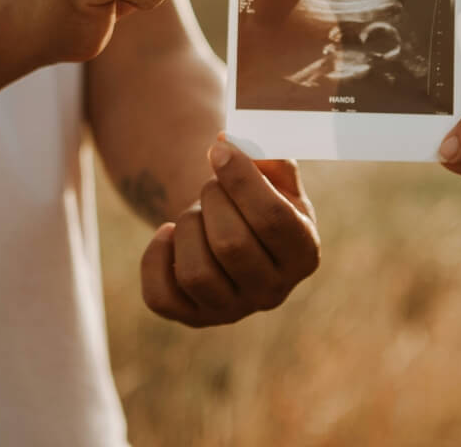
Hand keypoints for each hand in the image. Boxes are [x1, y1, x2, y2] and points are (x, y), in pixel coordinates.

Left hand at [140, 141, 319, 326]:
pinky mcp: (193, 318)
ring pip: (195, 273)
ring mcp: (232, 311)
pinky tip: (169, 235)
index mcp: (304, 252)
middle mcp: (274, 291)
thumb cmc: (258, 196)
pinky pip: (160, 296)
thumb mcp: (276, 174)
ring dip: (187, 226)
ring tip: (196, 212)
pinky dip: (156, 257)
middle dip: (212, 200)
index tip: (218, 149)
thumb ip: (264, 154)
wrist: (235, 229)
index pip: (272, 219)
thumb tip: (225, 142)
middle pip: (231, 245)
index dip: (241, 179)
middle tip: (212, 186)